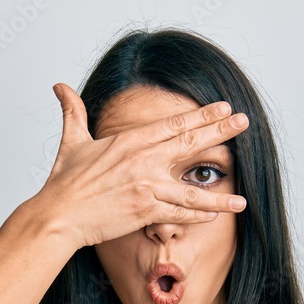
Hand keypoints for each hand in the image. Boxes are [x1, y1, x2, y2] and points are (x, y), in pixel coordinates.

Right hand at [31, 82, 249, 248]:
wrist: (59, 215)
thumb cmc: (64, 182)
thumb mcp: (71, 141)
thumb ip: (73, 112)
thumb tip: (60, 87)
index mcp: (130, 141)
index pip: (174, 124)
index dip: (202, 116)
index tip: (223, 108)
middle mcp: (143, 161)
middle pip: (190, 144)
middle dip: (221, 131)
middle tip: (244, 122)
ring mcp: (146, 188)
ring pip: (191, 191)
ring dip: (219, 197)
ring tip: (242, 201)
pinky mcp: (145, 212)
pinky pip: (178, 214)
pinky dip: (196, 216)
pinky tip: (214, 216)